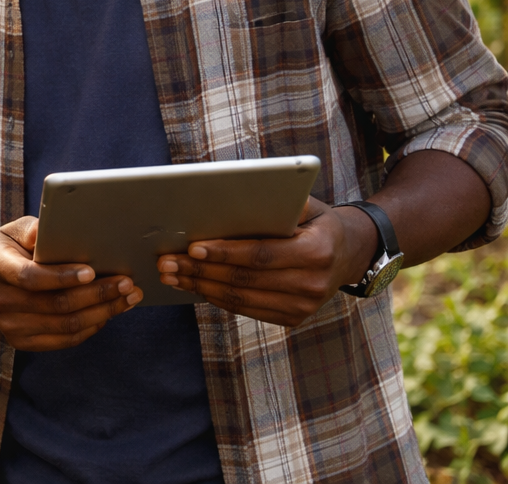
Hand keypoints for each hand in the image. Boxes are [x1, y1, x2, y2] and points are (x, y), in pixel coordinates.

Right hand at [0, 216, 141, 350]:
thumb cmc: (10, 248)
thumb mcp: (15, 230)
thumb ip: (33, 230)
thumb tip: (52, 232)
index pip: (31, 277)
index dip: (63, 277)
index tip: (93, 271)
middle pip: (55, 304)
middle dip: (97, 295)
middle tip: (127, 283)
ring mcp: (9, 325)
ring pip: (65, 325)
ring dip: (102, 313)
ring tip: (127, 298)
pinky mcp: (21, 341)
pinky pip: (64, 340)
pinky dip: (91, 327)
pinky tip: (108, 313)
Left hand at [157, 197, 377, 326]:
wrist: (349, 254)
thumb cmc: (315, 221)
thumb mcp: (306, 205)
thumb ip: (276, 202)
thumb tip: (233, 196)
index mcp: (316, 252)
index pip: (260, 255)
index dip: (224, 253)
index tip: (192, 248)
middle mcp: (312, 285)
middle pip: (245, 280)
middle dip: (200, 272)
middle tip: (167, 263)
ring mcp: (304, 307)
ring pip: (241, 299)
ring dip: (201, 287)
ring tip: (172, 275)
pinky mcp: (294, 318)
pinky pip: (247, 310)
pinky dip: (217, 298)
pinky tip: (195, 286)